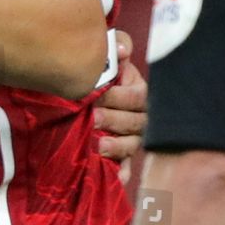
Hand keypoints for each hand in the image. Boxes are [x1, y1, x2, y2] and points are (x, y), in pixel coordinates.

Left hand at [94, 32, 146, 185]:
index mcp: (139, 91)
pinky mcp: (121, 154)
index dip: (121, 96)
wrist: (84, 85)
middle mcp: (141, 116)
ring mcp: (132, 136)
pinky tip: (117, 179)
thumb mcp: (111, 52)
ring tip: (101, 145)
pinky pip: (125, 165)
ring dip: (119, 146)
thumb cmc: (102, 69)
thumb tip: (121, 52)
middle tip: (94, 118)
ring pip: (133, 144)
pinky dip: (121, 172)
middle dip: (115, 120)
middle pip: (136, 122)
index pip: (138, 96)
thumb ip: (117, 46)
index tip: (101, 93)